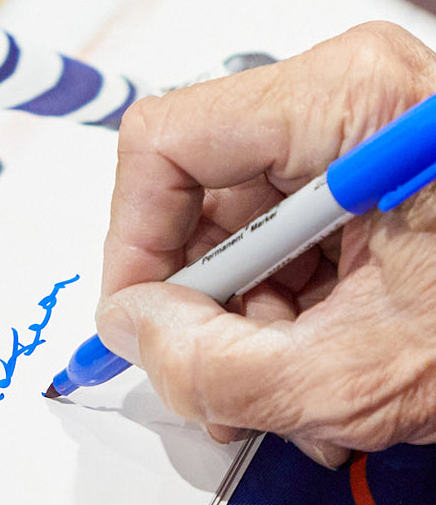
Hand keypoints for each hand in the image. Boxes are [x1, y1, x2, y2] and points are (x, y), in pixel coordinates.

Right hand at [96, 22, 435, 467]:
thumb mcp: (361, 376)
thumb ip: (212, 368)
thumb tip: (128, 332)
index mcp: (343, 101)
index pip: (163, 146)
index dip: (133, 244)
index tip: (141, 328)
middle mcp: (346, 99)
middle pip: (201, 198)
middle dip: (201, 309)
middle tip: (223, 392)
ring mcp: (364, 137)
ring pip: (241, 232)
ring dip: (247, 330)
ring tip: (292, 404)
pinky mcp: (377, 177)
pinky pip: (289, 244)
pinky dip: (289, 319)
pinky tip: (326, 377)